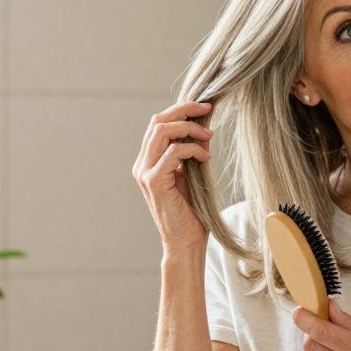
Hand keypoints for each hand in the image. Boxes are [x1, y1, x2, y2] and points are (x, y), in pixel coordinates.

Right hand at [132, 100, 214, 253]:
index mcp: (148, 161)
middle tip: (207, 110)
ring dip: (189, 128)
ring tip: (209, 136)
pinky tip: (206, 157)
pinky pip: (172, 153)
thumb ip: (191, 153)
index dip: (180, 110)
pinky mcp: (154, 182)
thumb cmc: (192, 212)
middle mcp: (142, 165)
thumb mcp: (192, 175)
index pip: (158, 123)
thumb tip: (203, 129)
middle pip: (157, 121)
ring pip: (161, 131)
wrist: (186, 242)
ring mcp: (145, 173)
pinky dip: (192, 149)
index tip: (204, 107)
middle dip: (184, 110)